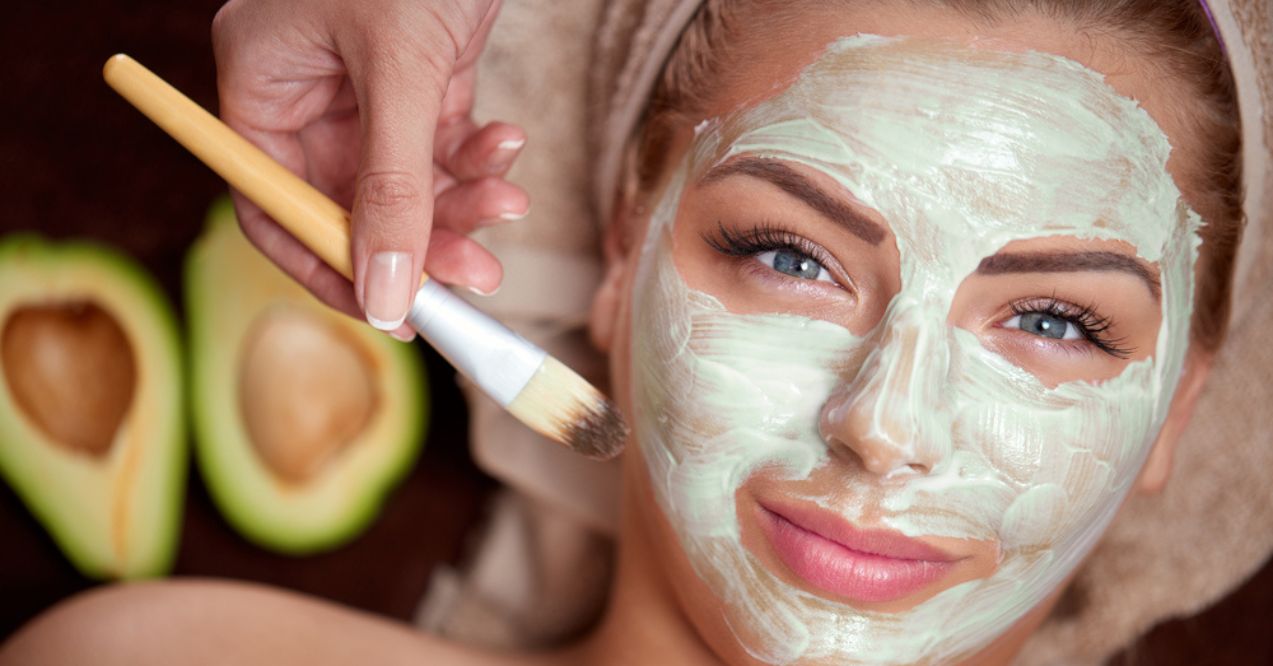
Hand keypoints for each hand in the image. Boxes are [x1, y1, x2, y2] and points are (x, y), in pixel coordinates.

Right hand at [213, 0, 527, 340]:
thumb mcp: (401, 68)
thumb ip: (392, 187)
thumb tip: (384, 296)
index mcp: (264, 80)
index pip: (272, 203)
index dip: (326, 266)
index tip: (387, 312)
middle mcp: (308, 89)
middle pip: (350, 202)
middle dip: (419, 239)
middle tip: (476, 273)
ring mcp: (366, 86)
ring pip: (406, 180)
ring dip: (460, 202)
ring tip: (507, 205)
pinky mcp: (420, 77)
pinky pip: (442, 143)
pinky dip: (476, 153)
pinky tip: (507, 142)